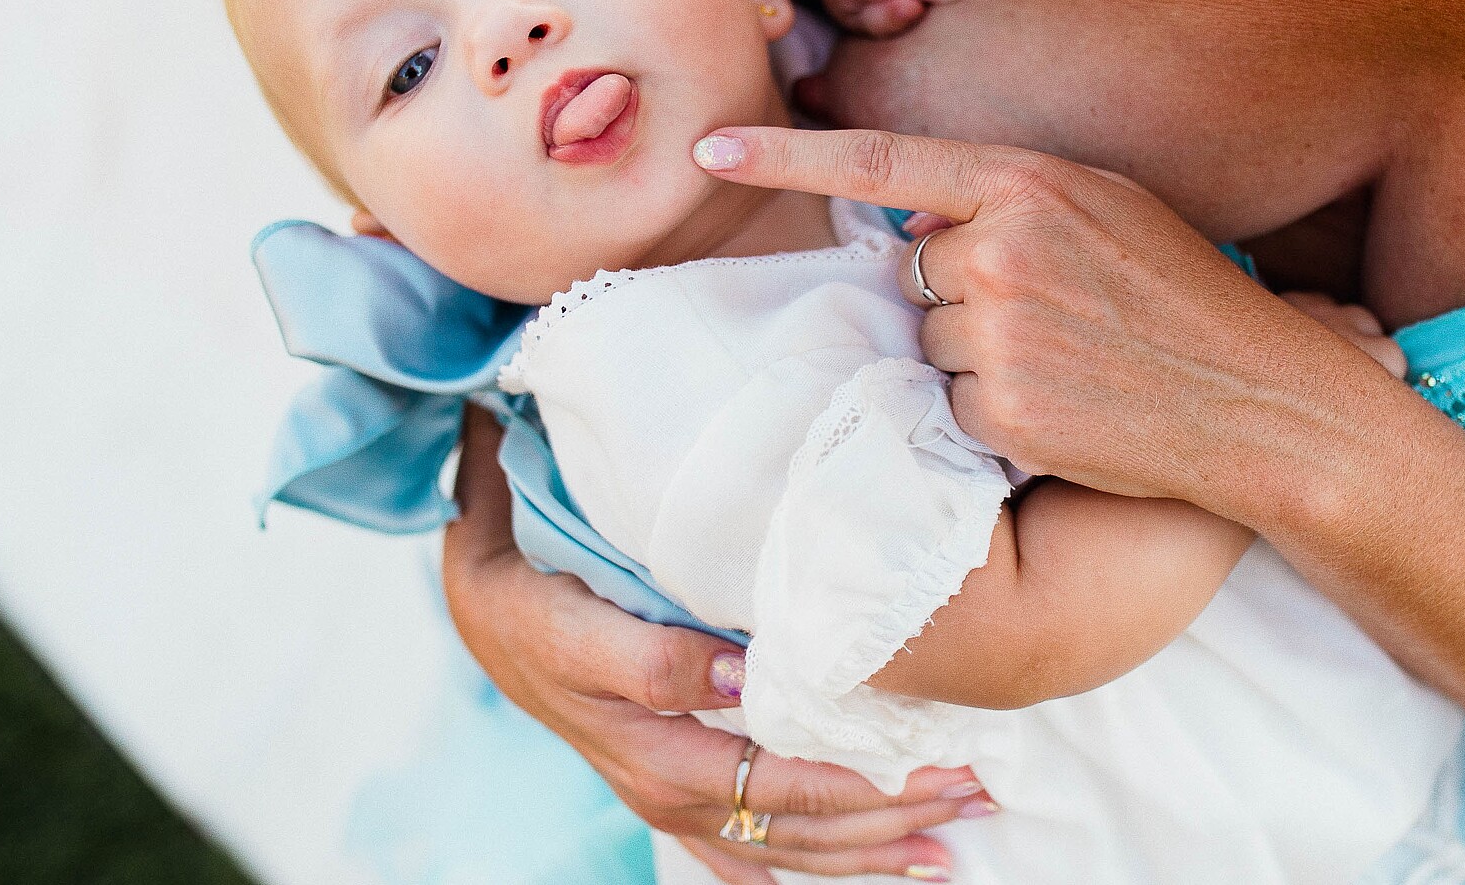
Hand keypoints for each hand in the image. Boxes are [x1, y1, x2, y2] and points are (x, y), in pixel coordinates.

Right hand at [443, 407, 990, 881]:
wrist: (484, 611)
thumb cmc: (535, 606)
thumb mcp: (577, 627)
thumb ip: (654, 659)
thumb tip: (742, 677)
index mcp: (663, 762)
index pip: (791, 792)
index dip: (873, 790)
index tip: (948, 768)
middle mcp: (675, 797)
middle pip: (804, 831)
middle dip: (896, 822)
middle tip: (980, 796)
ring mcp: (673, 802)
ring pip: (787, 849)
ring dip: (870, 851)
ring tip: (949, 846)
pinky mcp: (670, 789)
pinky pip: (749, 851)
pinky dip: (809, 863)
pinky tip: (856, 872)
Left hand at [692, 128, 1398, 510]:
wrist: (1261, 404)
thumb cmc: (1187, 302)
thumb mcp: (1109, 213)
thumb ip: (1010, 200)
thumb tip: (910, 217)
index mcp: (1031, 183)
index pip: (883, 160)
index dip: (786, 155)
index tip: (710, 150)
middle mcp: (1004, 249)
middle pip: (913, 269)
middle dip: (962, 295)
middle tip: (1054, 317)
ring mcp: (1000, 331)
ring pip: (929, 342)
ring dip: (978, 359)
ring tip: (1069, 363)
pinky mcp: (1002, 409)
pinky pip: (952, 406)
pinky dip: (993, 416)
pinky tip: (1064, 409)